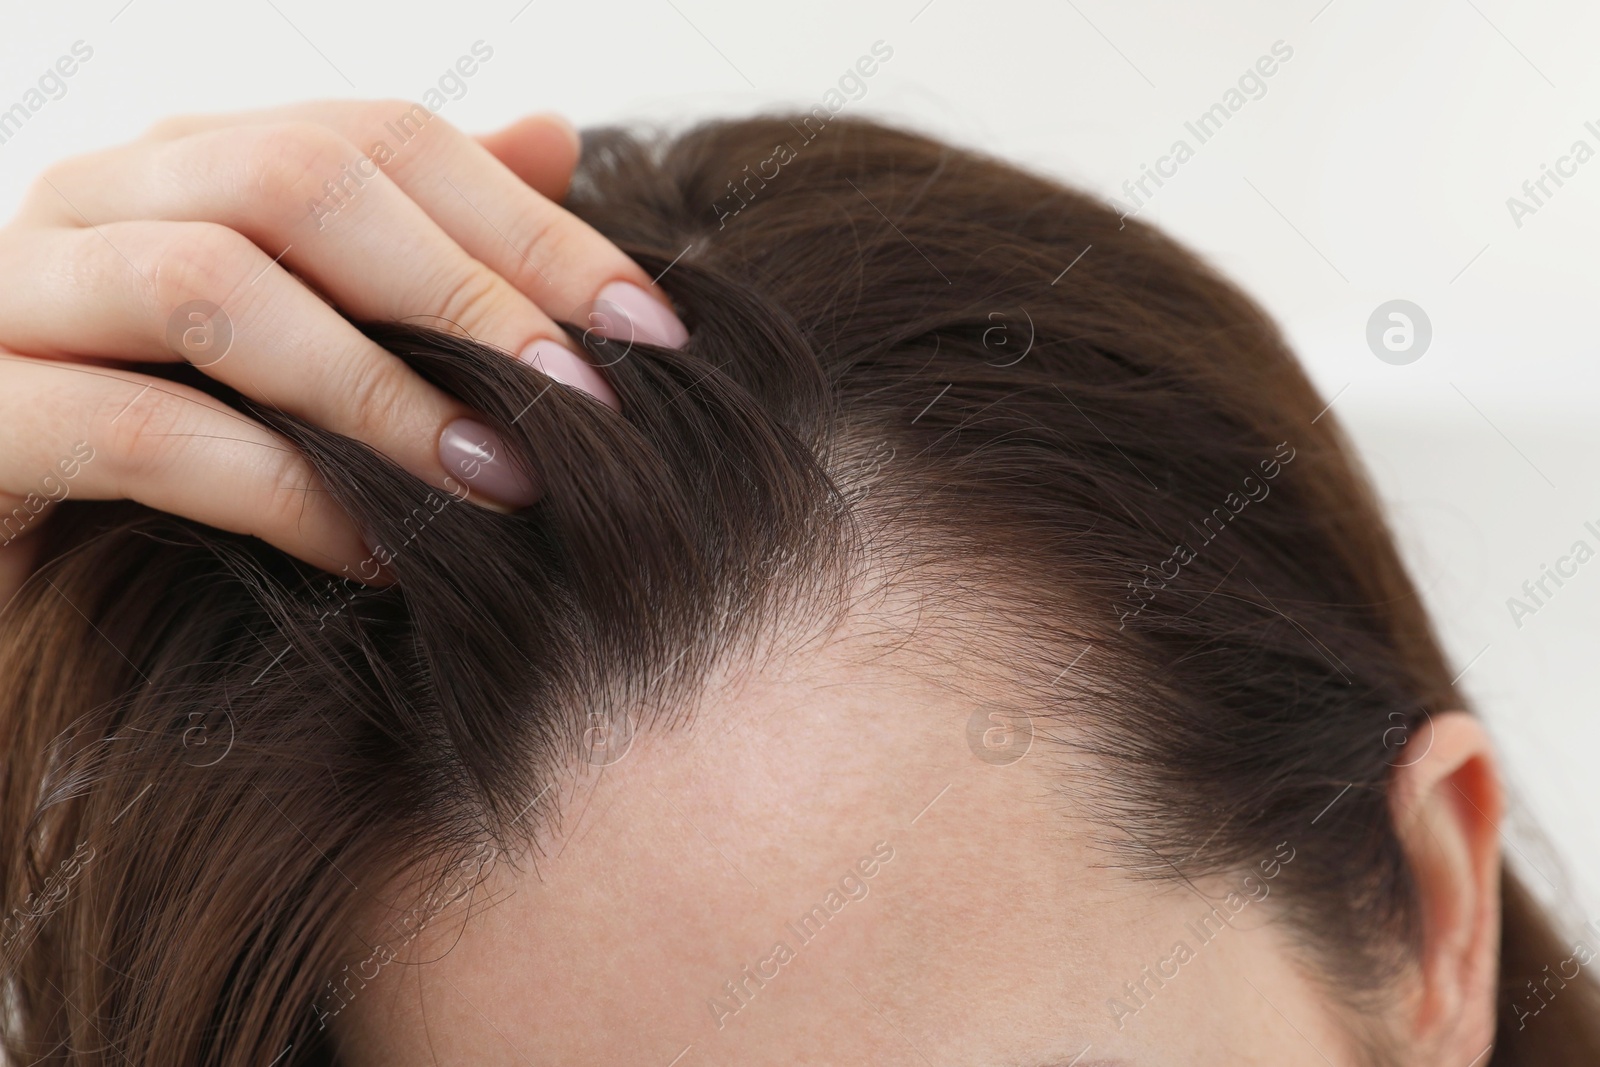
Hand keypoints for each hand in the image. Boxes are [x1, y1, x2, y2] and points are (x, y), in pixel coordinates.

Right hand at [0, 102, 686, 606]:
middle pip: (302, 179)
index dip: (533, 229)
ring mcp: (13, 298)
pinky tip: (384, 555)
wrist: (25, 584)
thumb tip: (555, 135)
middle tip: (587, 405)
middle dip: (471, 296)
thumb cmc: (187, 452)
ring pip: (211, 283)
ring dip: (384, 390)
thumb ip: (414, 238)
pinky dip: (283, 493)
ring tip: (504, 480)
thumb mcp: (314, 339)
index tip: (652, 332)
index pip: (384, 140)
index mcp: (190, 161)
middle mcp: (97, 198)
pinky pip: (134, 433)